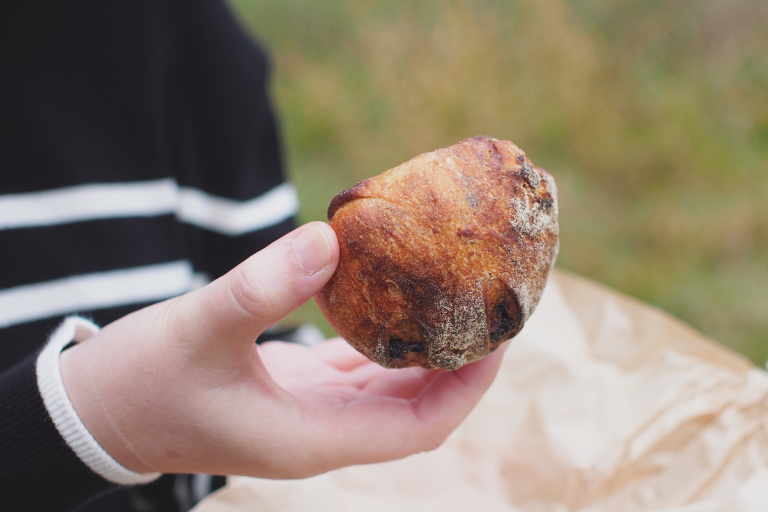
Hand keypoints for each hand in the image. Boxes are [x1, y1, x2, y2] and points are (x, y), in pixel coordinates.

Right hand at [60, 222, 504, 478]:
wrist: (99, 412)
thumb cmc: (141, 381)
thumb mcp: (197, 328)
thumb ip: (260, 287)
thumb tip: (329, 239)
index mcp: (310, 438)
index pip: (418, 428)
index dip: (467, 389)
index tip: (499, 339)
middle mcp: (320, 432)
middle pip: (416, 410)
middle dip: (462, 368)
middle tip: (493, 310)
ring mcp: (309, 414)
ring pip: (390, 393)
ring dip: (430, 355)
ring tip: (459, 303)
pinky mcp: (295, 392)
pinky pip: (359, 372)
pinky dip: (387, 341)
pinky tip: (399, 302)